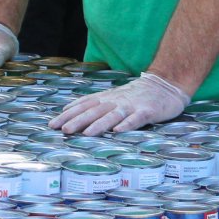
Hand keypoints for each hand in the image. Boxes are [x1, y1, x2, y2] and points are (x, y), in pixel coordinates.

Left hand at [48, 72, 189, 134]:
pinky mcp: (147, 111)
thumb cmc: (136, 94)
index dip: (69, 114)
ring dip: (99, 125)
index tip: (53, 124)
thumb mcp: (113, 96)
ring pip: (112, 115)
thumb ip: (94, 103)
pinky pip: (136, 119)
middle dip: (78, 121)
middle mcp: (116, 101)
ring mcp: (132, 106)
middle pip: (94, 111)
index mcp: (107, 98)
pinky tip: (118, 132)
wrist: (165, 84)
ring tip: (86, 134)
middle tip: (63, 130)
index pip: (84, 105)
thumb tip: (68, 110)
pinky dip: (127, 124)